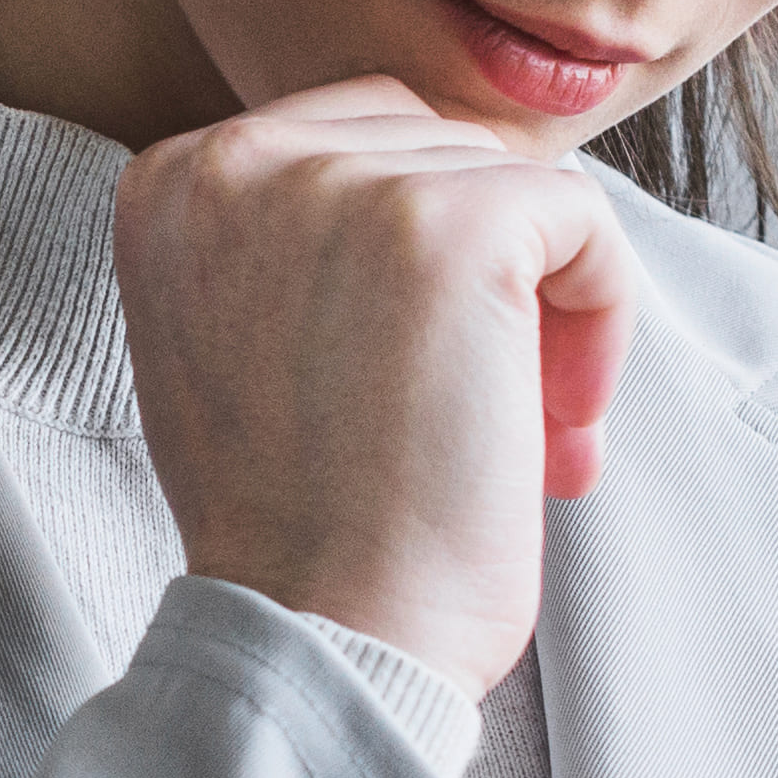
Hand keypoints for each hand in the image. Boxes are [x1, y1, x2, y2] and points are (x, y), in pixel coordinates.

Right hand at [110, 81, 639, 692]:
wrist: (321, 637)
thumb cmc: (293, 528)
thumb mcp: (232, 342)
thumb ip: (289, 245)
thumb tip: (441, 188)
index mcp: (173, 182)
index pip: (357, 140)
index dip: (421, 252)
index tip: (425, 374)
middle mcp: (237, 158)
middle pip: (439, 148)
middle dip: (492, 278)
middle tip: (494, 419)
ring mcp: (344, 184)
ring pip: (515, 185)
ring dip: (547, 310)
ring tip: (526, 439)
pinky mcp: (455, 225)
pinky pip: (583, 221)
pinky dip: (604, 320)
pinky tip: (562, 427)